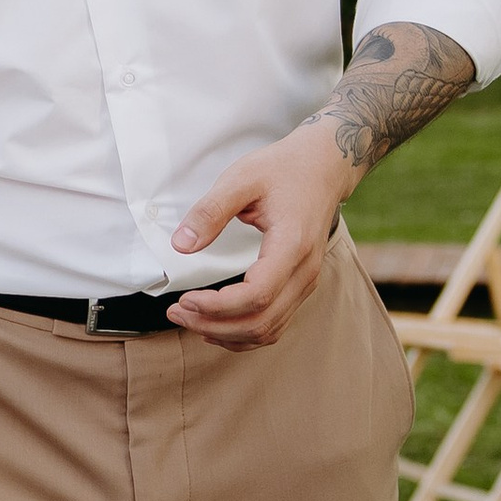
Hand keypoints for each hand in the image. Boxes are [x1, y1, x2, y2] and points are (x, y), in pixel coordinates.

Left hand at [167, 121, 356, 349]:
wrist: (323, 167)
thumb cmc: (284, 170)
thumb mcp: (241, 179)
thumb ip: (210, 211)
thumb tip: (180, 246)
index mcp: (292, 245)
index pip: (256, 295)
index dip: (217, 307)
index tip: (185, 299)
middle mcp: (305, 271)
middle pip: (261, 321)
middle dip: (214, 325)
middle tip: (177, 313)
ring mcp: (306, 282)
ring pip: (268, 330)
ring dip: (226, 333)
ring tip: (189, 320)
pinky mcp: (301, 285)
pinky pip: (275, 324)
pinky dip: (244, 334)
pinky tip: (216, 326)